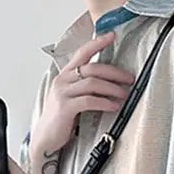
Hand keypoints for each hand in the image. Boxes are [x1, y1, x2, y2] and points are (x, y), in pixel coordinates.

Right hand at [29, 31, 134, 158]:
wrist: (44, 138)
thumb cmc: (60, 119)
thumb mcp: (71, 97)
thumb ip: (83, 87)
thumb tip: (107, 84)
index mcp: (65, 75)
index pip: (82, 53)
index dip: (97, 43)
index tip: (112, 35)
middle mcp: (63, 80)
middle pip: (92, 68)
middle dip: (114, 72)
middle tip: (129, 78)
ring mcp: (63, 93)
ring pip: (92, 83)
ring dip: (112, 88)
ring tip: (124, 94)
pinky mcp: (65, 107)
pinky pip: (89, 101)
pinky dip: (104, 102)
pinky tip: (114, 106)